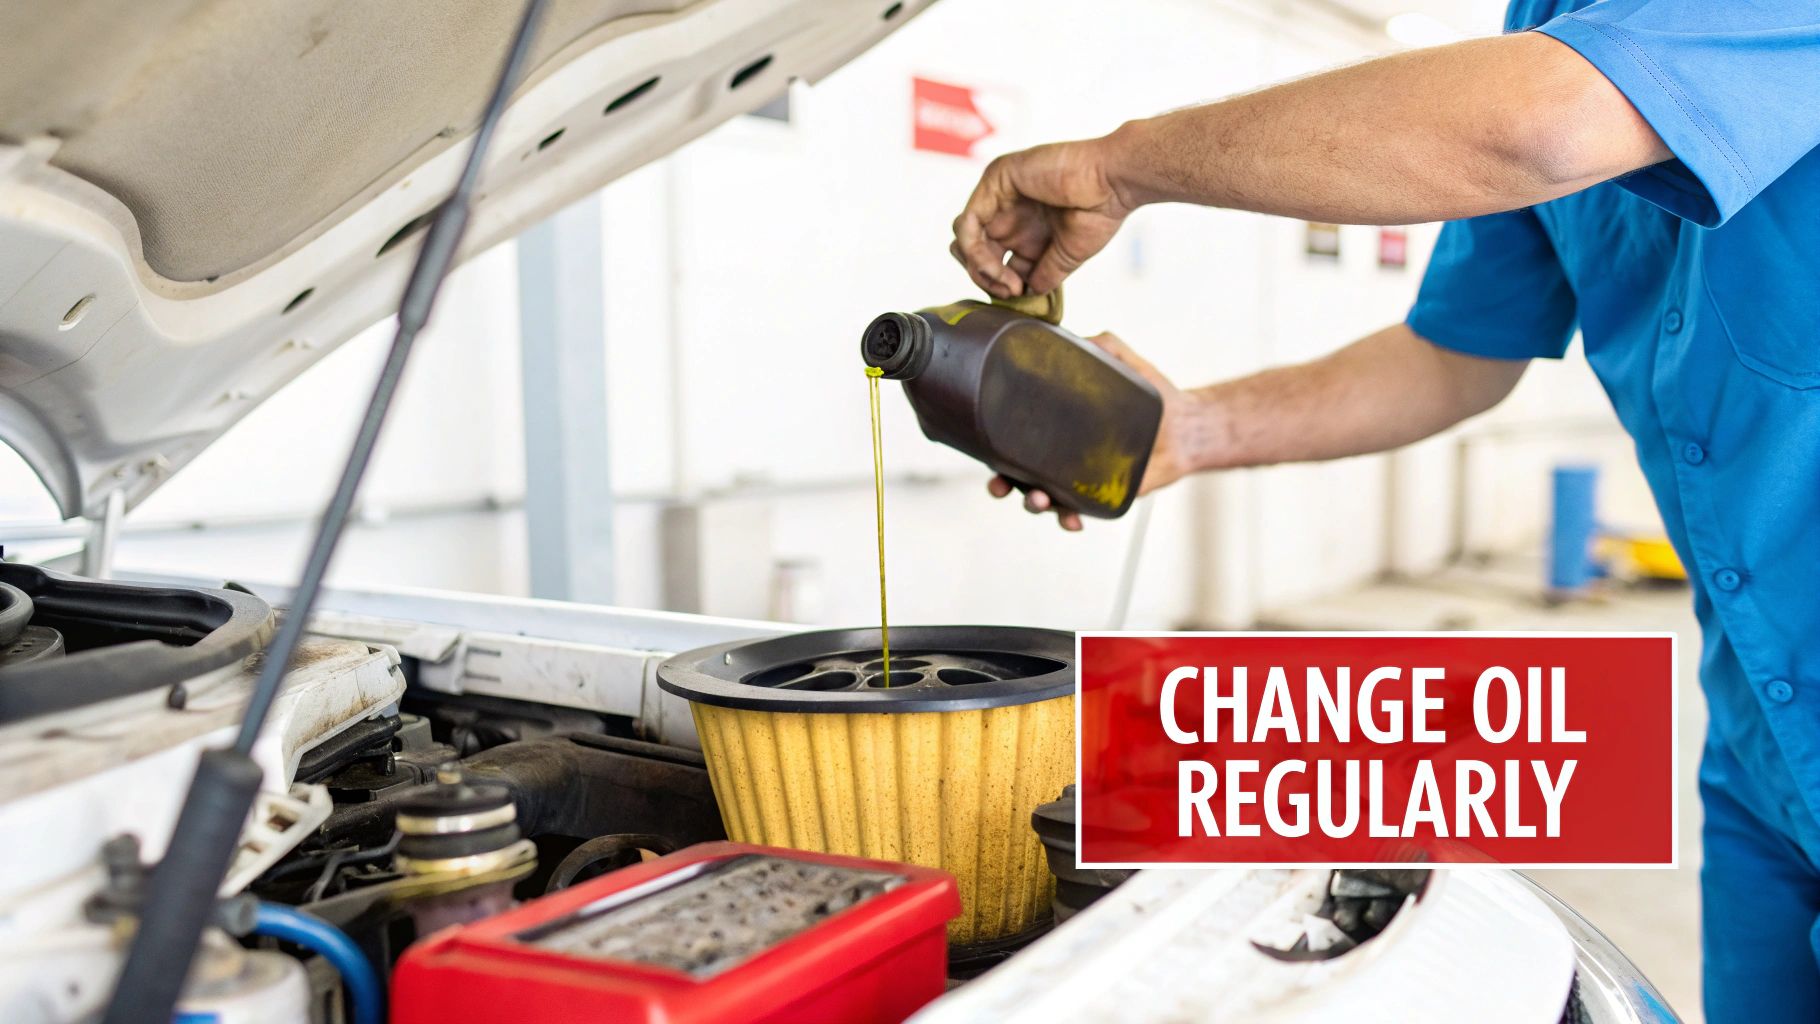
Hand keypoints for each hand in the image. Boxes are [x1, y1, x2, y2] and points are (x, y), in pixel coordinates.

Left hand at [950, 136, 1135, 298]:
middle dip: (984, 277)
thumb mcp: (1067, 255)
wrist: (1113, 183)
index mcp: (1026, 229)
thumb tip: (1030, 294)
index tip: (1018, 295)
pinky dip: (975, 251)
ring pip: (965, 237)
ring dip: (978, 267)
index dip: (999, 283)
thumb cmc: (1100, 211)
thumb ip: (1044, 274)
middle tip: (1008, 291)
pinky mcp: (996, 181)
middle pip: (975, 250)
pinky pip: (967, 223)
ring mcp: (1001, 197)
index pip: (994, 261)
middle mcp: (1011, 214)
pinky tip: (995, 267)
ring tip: (1004, 281)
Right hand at [988, 331, 1195, 530]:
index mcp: (1057, 427)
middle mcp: (1062, 455)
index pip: (1017, 438)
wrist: (1188, 424)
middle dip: (1005, 484)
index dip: (996, 448)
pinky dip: (1069, 520)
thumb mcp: (1123, 361)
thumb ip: (1100, 345)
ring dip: (1034, 504)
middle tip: (1002, 485)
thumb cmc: (1153, 394)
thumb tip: (1069, 335)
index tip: (986, 454)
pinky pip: (1077, 514)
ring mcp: (1080, 479)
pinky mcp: (1102, 497)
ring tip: (1040, 500)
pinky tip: (1072, 521)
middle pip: (1020, 474)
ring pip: (1044, 499)